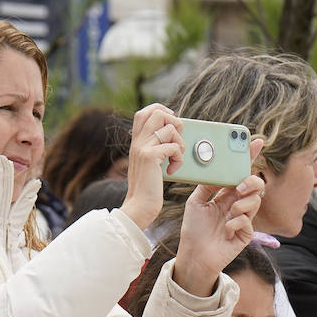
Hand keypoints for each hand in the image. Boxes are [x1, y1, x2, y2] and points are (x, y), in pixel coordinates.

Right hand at [120, 103, 183, 229]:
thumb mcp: (148, 163)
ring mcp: (142, 147)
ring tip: (175, 158)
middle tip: (175, 141)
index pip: (144, 111)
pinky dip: (178, 158)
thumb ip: (154, 147)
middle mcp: (138, 141)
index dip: (160, 110)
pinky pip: (173, 146)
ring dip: (179, 142)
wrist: (139, 205)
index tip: (170, 123)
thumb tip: (171, 134)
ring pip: (169, 128)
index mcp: (136, 141)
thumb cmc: (147, 188)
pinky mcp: (150, 157)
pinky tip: (173, 169)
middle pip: (157, 113)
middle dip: (174, 123)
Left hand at [172, 139, 264, 295]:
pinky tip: (226, 230)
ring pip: (255, 201)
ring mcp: (242, 219)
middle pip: (254, 185)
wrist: (193, 256)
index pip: (239, 173)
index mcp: (225, 194)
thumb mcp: (195, 202)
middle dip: (251, 181)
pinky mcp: (245, 234)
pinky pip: (248, 222)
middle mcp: (236, 204)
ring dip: (243, 203)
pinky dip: (236, 223)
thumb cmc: (193, 230)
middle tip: (239, 186)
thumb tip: (216, 169)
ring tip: (230, 210)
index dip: (248, 158)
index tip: (254, 142)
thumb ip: (207, 185)